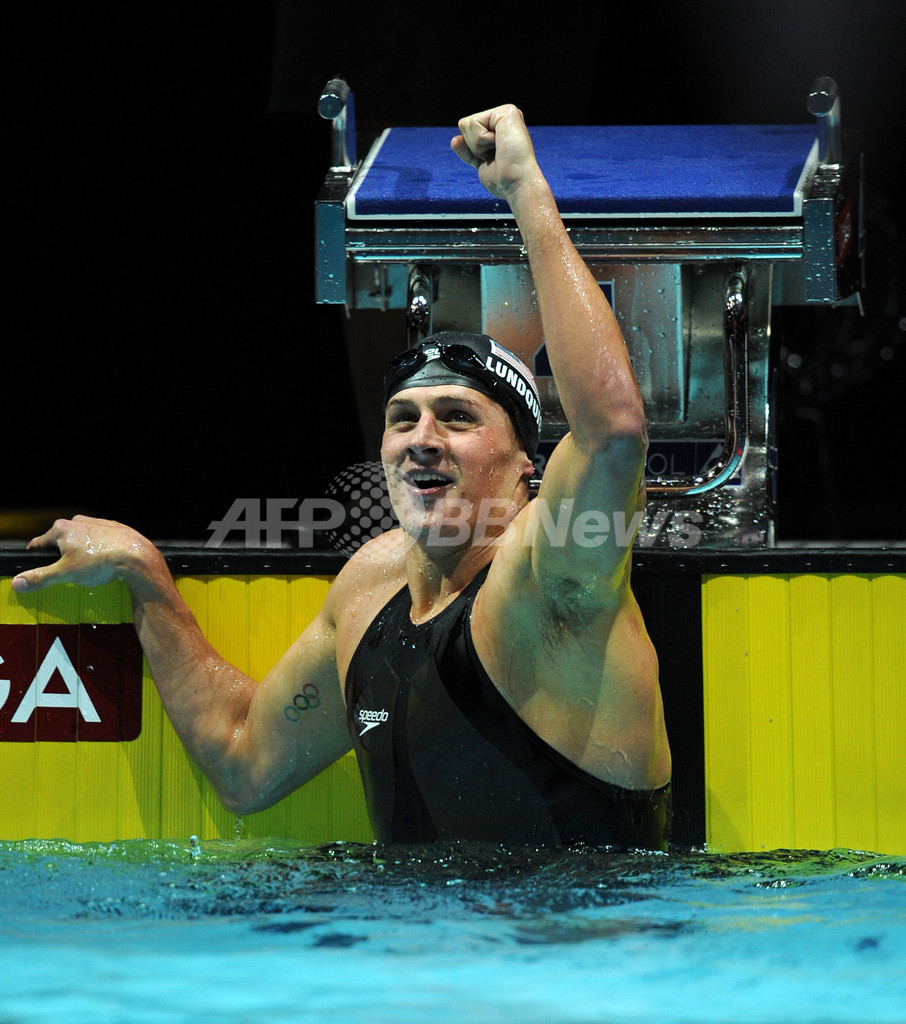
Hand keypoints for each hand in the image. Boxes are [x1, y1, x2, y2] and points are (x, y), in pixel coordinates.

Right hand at [11, 515, 156, 593]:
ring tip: (91, 569)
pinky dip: (99, 551)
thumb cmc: (101, 562)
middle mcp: (78, 522)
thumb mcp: (65, 573)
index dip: (36, 558)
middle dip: (62, 558)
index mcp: (62, 529)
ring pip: (81, 541)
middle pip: (61, 542)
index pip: (39, 544)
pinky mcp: (114, 529)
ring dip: (82, 554)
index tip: (36, 567)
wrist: (136, 557)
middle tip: (70, 573)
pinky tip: (106, 563)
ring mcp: (98, 524)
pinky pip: (100, 541)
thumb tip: (19, 582)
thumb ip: (40, 577)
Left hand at [451, 104, 539, 199]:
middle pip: (464, 125)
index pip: (467, 131)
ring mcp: (505, 112)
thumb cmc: (504, 180)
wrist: (515, 184)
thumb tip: (455, 140)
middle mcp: (503, 117)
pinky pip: (473, 122)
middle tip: (495, 155)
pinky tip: (499, 144)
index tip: (493, 160)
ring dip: (478, 144)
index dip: (473, 151)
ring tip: (499, 150)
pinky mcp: (506, 112)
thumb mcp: (481, 164)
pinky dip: (481, 140)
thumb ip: (469, 151)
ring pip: (467, 123)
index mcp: (499, 128)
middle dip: (474, 146)